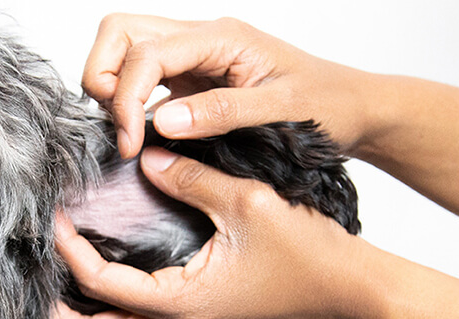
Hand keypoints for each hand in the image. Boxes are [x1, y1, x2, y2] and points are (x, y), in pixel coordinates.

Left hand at [53, 148, 375, 318]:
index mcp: (180, 304)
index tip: (53, 215)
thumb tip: (148, 158)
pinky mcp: (196, 313)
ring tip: (63, 258)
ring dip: (80, 305)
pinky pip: (137, 315)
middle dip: (55, 308)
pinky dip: (110, 295)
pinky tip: (108, 256)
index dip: (69, 251)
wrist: (350, 290)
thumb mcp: (247, 203)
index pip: (101, 284)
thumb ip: (191, 179)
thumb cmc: (308, 255)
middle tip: (40, 261)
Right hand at [82, 14, 382, 158]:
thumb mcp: (281, 112)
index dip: (125, 98)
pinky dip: (130, 104)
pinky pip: (144, 80)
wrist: (356, 109)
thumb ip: (222, 113)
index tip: (132, 145)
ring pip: (124, 52)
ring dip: (113, 90)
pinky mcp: (192, 81)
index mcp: (221, 38)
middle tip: (121, 131)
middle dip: (102, 78)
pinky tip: (145, 140)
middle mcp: (201, 40)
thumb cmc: (330, 106)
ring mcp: (194, 58)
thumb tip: (163, 121)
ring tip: (131, 138)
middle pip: (119, 33)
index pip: (145, 52)